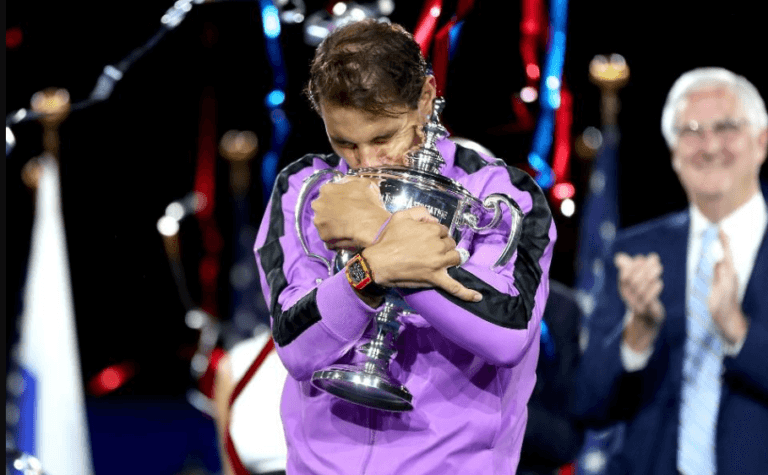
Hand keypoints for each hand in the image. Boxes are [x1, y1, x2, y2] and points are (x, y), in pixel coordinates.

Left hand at [311, 177, 390, 249]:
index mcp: (326, 189)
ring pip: (323, 222)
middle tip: (344, 216)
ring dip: (331, 225)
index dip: (336, 198)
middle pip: (322, 207)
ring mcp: (319, 221)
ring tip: (346, 227)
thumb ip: (350, 182)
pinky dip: (334, 237)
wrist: (370, 225)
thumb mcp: (363, 184)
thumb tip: (346, 184)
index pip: (327, 192)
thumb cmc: (368, 204)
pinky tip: (345, 236)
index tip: (344, 203)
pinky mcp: (323, 236)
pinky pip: (328, 236)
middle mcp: (318, 204)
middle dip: (330, 211)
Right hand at [362, 207, 481, 301]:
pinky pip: (454, 287)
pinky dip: (467, 293)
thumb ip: (419, 212)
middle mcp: (439, 245)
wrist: (378, 262)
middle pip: (451, 244)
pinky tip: (477, 297)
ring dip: (451, 259)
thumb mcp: (400, 216)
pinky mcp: (435, 278)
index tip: (427, 239)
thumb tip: (432, 219)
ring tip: (442, 261)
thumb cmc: (387, 239)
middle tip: (430, 250)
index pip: (444, 230)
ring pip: (456, 258)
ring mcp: (439, 263)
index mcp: (432, 230)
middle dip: (443, 246)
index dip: (436, 235)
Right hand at [614, 252, 665, 351]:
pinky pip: (649, 300)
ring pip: (641, 289)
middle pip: (633, 281)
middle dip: (645, 268)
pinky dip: (655, 289)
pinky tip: (659, 282)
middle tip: (655, 260)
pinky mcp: (647, 312)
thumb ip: (628, 267)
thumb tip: (619, 257)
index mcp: (623, 288)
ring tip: (659, 268)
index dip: (633, 265)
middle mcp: (627, 297)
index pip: (624, 275)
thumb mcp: (634, 280)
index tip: (642, 258)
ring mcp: (636, 305)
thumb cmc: (642, 295)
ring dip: (651, 275)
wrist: (647, 318)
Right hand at [709, 230, 748, 344]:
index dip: (724, 242)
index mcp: (728, 276)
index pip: (727, 255)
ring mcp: (727, 280)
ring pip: (724, 262)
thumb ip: (719, 278)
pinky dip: (718, 262)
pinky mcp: (724, 285)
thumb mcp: (719, 294)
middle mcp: (730, 276)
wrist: (728, 323)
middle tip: (720, 231)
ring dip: (721, 252)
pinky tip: (714, 261)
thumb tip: (720, 262)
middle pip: (726, 255)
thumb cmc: (722, 311)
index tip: (721, 230)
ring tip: (717, 240)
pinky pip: (720, 269)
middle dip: (724, 243)